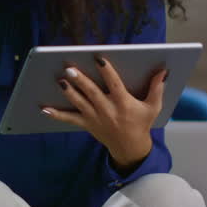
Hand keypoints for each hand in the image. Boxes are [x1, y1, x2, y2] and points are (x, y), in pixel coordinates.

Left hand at [41, 56, 166, 168]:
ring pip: (80, 103)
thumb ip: (156, 89)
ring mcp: (95, 118)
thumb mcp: (153, 107)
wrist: (130, 147)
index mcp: (123, 103)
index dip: (107, 71)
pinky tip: (44, 109)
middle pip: (92, 93)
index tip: (99, 58)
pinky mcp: (87, 124)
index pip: (114, 84)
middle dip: (81, 81)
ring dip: (69, 92)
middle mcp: (108, 110)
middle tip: (69, 68)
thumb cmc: (141, 123)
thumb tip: (163, 71)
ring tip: (60, 81)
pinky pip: (70, 118)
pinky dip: (57, 114)